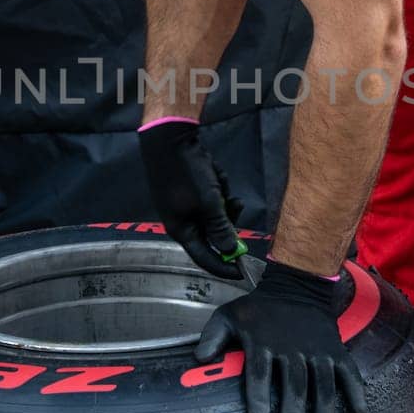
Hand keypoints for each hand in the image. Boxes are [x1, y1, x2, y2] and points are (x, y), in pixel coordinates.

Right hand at [138, 118, 244, 279]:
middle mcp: (182, 222)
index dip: (224, 266)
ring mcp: (186, 205)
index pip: (204, 258)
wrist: (169, 139)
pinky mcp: (191, 191)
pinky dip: (217, 187)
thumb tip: (229, 251)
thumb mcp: (208, 201)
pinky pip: (212, 198)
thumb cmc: (186, 173)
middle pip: (213, 234)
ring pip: (215, 213)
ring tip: (218, 180)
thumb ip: (220, 228)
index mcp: (181, 230)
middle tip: (235, 204)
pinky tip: (213, 172)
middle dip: (226, 219)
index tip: (244, 273)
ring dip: (222, 199)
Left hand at [195, 257, 367, 412]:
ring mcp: (317, 350)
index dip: (259, 395)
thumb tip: (199, 359)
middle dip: (293, 409)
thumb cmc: (259, 309)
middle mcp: (292, 348)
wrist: (296, 285)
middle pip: (294, 382)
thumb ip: (213, 337)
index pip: (260, 372)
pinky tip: (358, 412)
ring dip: (324, 408)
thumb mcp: (230, 316)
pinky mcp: (335, 350)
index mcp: (264, 343)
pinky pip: (348, 371)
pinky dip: (355, 391)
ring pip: (322, 381)